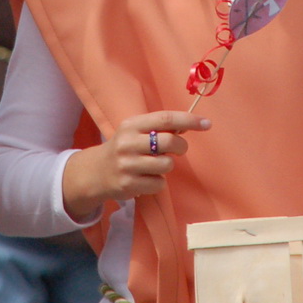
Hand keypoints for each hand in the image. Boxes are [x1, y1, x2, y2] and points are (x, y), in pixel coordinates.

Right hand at [62, 111, 210, 222]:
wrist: (95, 172)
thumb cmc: (124, 148)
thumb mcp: (134, 132)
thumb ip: (157, 128)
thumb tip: (189, 126)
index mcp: (131, 125)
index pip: (165, 119)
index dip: (188, 120)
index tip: (206, 123)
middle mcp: (127, 143)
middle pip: (169, 142)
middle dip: (181, 147)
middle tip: (178, 150)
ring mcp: (127, 165)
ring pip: (166, 165)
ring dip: (167, 166)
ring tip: (155, 165)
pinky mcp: (128, 184)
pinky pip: (159, 184)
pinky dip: (158, 182)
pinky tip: (146, 179)